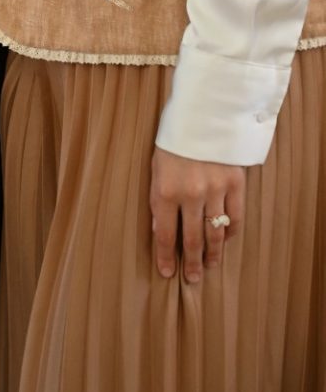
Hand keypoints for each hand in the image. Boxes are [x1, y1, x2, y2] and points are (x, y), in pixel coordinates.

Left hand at [150, 147, 244, 282]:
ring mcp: (215, 190)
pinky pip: (235, 218)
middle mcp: (190, 195)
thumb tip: (161, 231)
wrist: (203, 112)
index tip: (167, 273)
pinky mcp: (235, 184)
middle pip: (191, 239)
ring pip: (215, 234)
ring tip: (210, 267)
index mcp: (165, 190)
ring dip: (212, 254)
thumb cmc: (173, 139)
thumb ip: (158, 198)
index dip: (166, 257)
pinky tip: (226, 242)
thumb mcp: (156, 166)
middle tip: (192, 278)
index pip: (164, 234)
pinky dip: (231, 234)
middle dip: (191, 263)